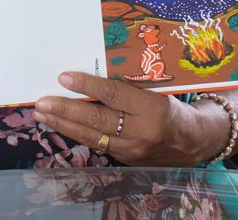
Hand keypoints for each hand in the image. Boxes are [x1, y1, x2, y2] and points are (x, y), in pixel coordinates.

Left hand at [32, 72, 214, 166]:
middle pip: (97, 119)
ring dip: (63, 124)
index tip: (64, 77)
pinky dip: (76, 134)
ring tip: (42, 114)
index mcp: (152, 107)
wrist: (195, 141)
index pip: (113, 94)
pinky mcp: (126, 160)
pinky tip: (60, 124)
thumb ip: (127, 87)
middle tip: (42, 101)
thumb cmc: (172, 107)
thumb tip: (89, 76)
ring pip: (91, 136)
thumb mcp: (155, 91)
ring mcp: (133, 150)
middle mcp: (142, 131)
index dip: (86, 85)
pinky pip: (96, 145)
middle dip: (65, 110)